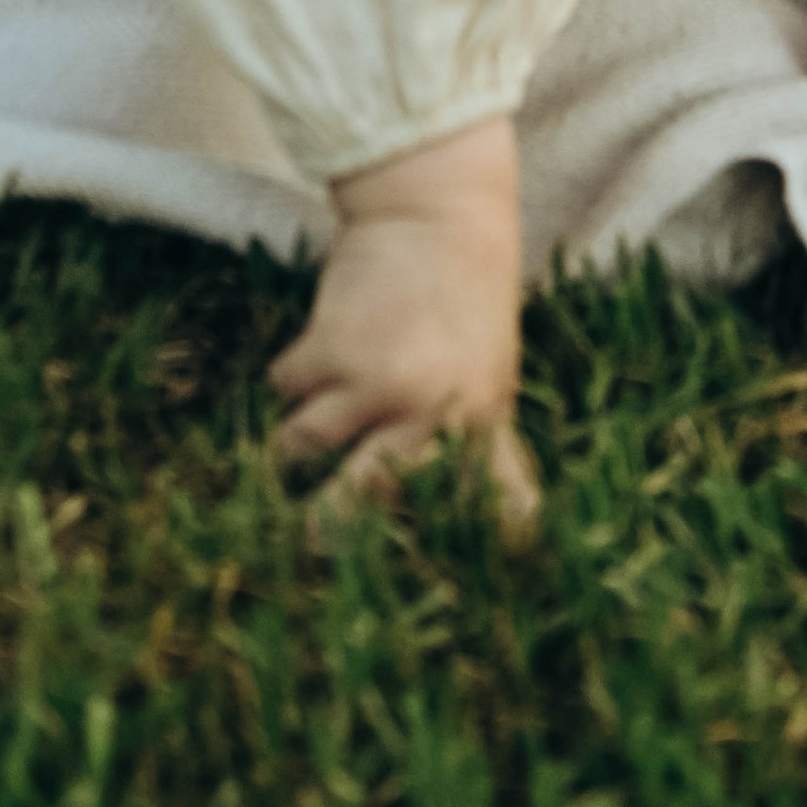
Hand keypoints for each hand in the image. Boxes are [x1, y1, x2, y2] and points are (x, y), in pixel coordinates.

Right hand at [268, 114, 536, 523]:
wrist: (440, 207)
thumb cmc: (468, 301)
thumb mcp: (491, 377)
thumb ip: (489, 451)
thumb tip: (522, 535)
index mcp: (480, 424)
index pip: (476, 510)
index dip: (444, 556)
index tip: (407, 598)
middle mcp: (430, 413)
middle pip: (356, 508)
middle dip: (321, 532)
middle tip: (299, 545)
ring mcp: (374, 383)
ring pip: (300, 450)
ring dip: (287, 446)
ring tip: (285, 442)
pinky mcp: (328, 349)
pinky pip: (283, 390)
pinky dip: (287, 378)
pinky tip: (310, 355)